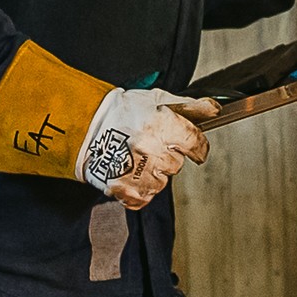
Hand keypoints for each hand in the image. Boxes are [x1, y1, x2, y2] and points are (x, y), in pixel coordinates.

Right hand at [77, 90, 220, 209]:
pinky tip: (129, 172)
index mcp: (160, 124)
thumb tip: (214, 110)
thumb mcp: (156, 99)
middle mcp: (149, 148)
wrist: (82, 127)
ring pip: (161, 182)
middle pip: (176, 164)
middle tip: (148, 145)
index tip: (193, 148)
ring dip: (153, 173)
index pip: (196, 144)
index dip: (197, 147)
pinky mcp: (124, 189)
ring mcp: (136, 171)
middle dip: (167, 156)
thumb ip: (189, 106)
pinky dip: (138, 189)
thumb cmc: (121, 112)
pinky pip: (144, 197)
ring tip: (136, 157)